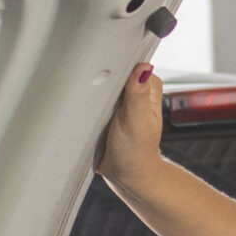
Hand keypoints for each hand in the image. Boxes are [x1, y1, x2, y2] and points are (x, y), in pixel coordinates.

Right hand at [97, 63, 162, 189]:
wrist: (126, 174)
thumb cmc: (136, 152)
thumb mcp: (136, 121)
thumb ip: (138, 93)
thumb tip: (142, 67)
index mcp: (149, 86)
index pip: (131, 60)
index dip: (117, 63)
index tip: (105, 75)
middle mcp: (136, 89)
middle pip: (115, 68)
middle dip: (103, 77)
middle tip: (96, 94)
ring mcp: (121, 99)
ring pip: (103, 82)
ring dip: (94, 90)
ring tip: (91, 104)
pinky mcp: (108, 109)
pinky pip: (96, 97)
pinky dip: (90, 101)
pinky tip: (86, 108)